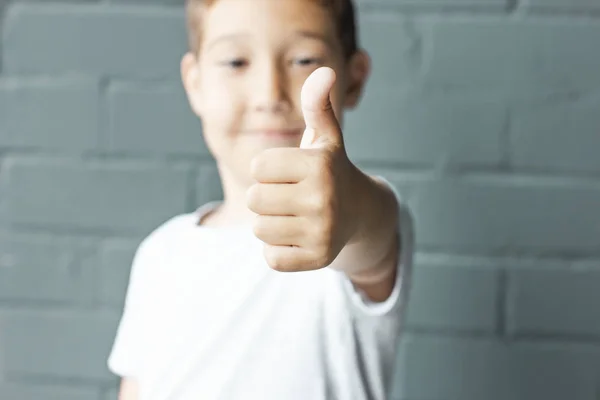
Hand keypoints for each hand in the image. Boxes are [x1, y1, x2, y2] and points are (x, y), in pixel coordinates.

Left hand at [246, 67, 362, 271]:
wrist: (360, 214)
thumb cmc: (330, 170)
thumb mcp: (325, 136)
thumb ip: (318, 104)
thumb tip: (324, 71)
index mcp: (320, 165)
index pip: (258, 165)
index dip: (269, 168)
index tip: (291, 171)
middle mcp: (324, 199)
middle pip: (254, 198)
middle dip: (267, 195)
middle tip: (291, 196)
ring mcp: (322, 233)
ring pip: (260, 228)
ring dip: (271, 223)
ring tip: (296, 216)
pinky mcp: (317, 259)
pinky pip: (271, 257)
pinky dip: (278, 249)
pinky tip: (299, 237)